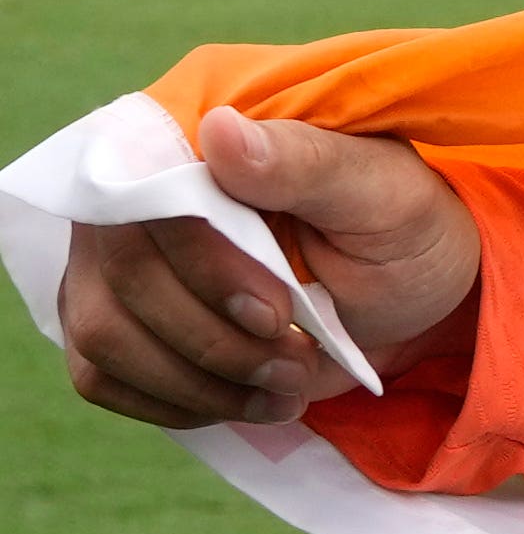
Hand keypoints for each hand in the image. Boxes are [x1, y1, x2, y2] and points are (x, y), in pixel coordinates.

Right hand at [57, 107, 483, 430]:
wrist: (410, 292)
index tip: (278, 315)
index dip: (206, 273)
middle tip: (298, 359)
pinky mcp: (119, 323)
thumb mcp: (381, 191)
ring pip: (105, 338)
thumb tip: (220, 129)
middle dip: (217, 342)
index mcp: (192, 146)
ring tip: (287, 384)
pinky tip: (246, 399)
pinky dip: (178, 403)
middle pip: (125, 284)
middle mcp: (135, 202)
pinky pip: (103, 377)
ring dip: (202, 382)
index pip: (150, 208)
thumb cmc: (399, 229)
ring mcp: (116, 266)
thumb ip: (303, 162)